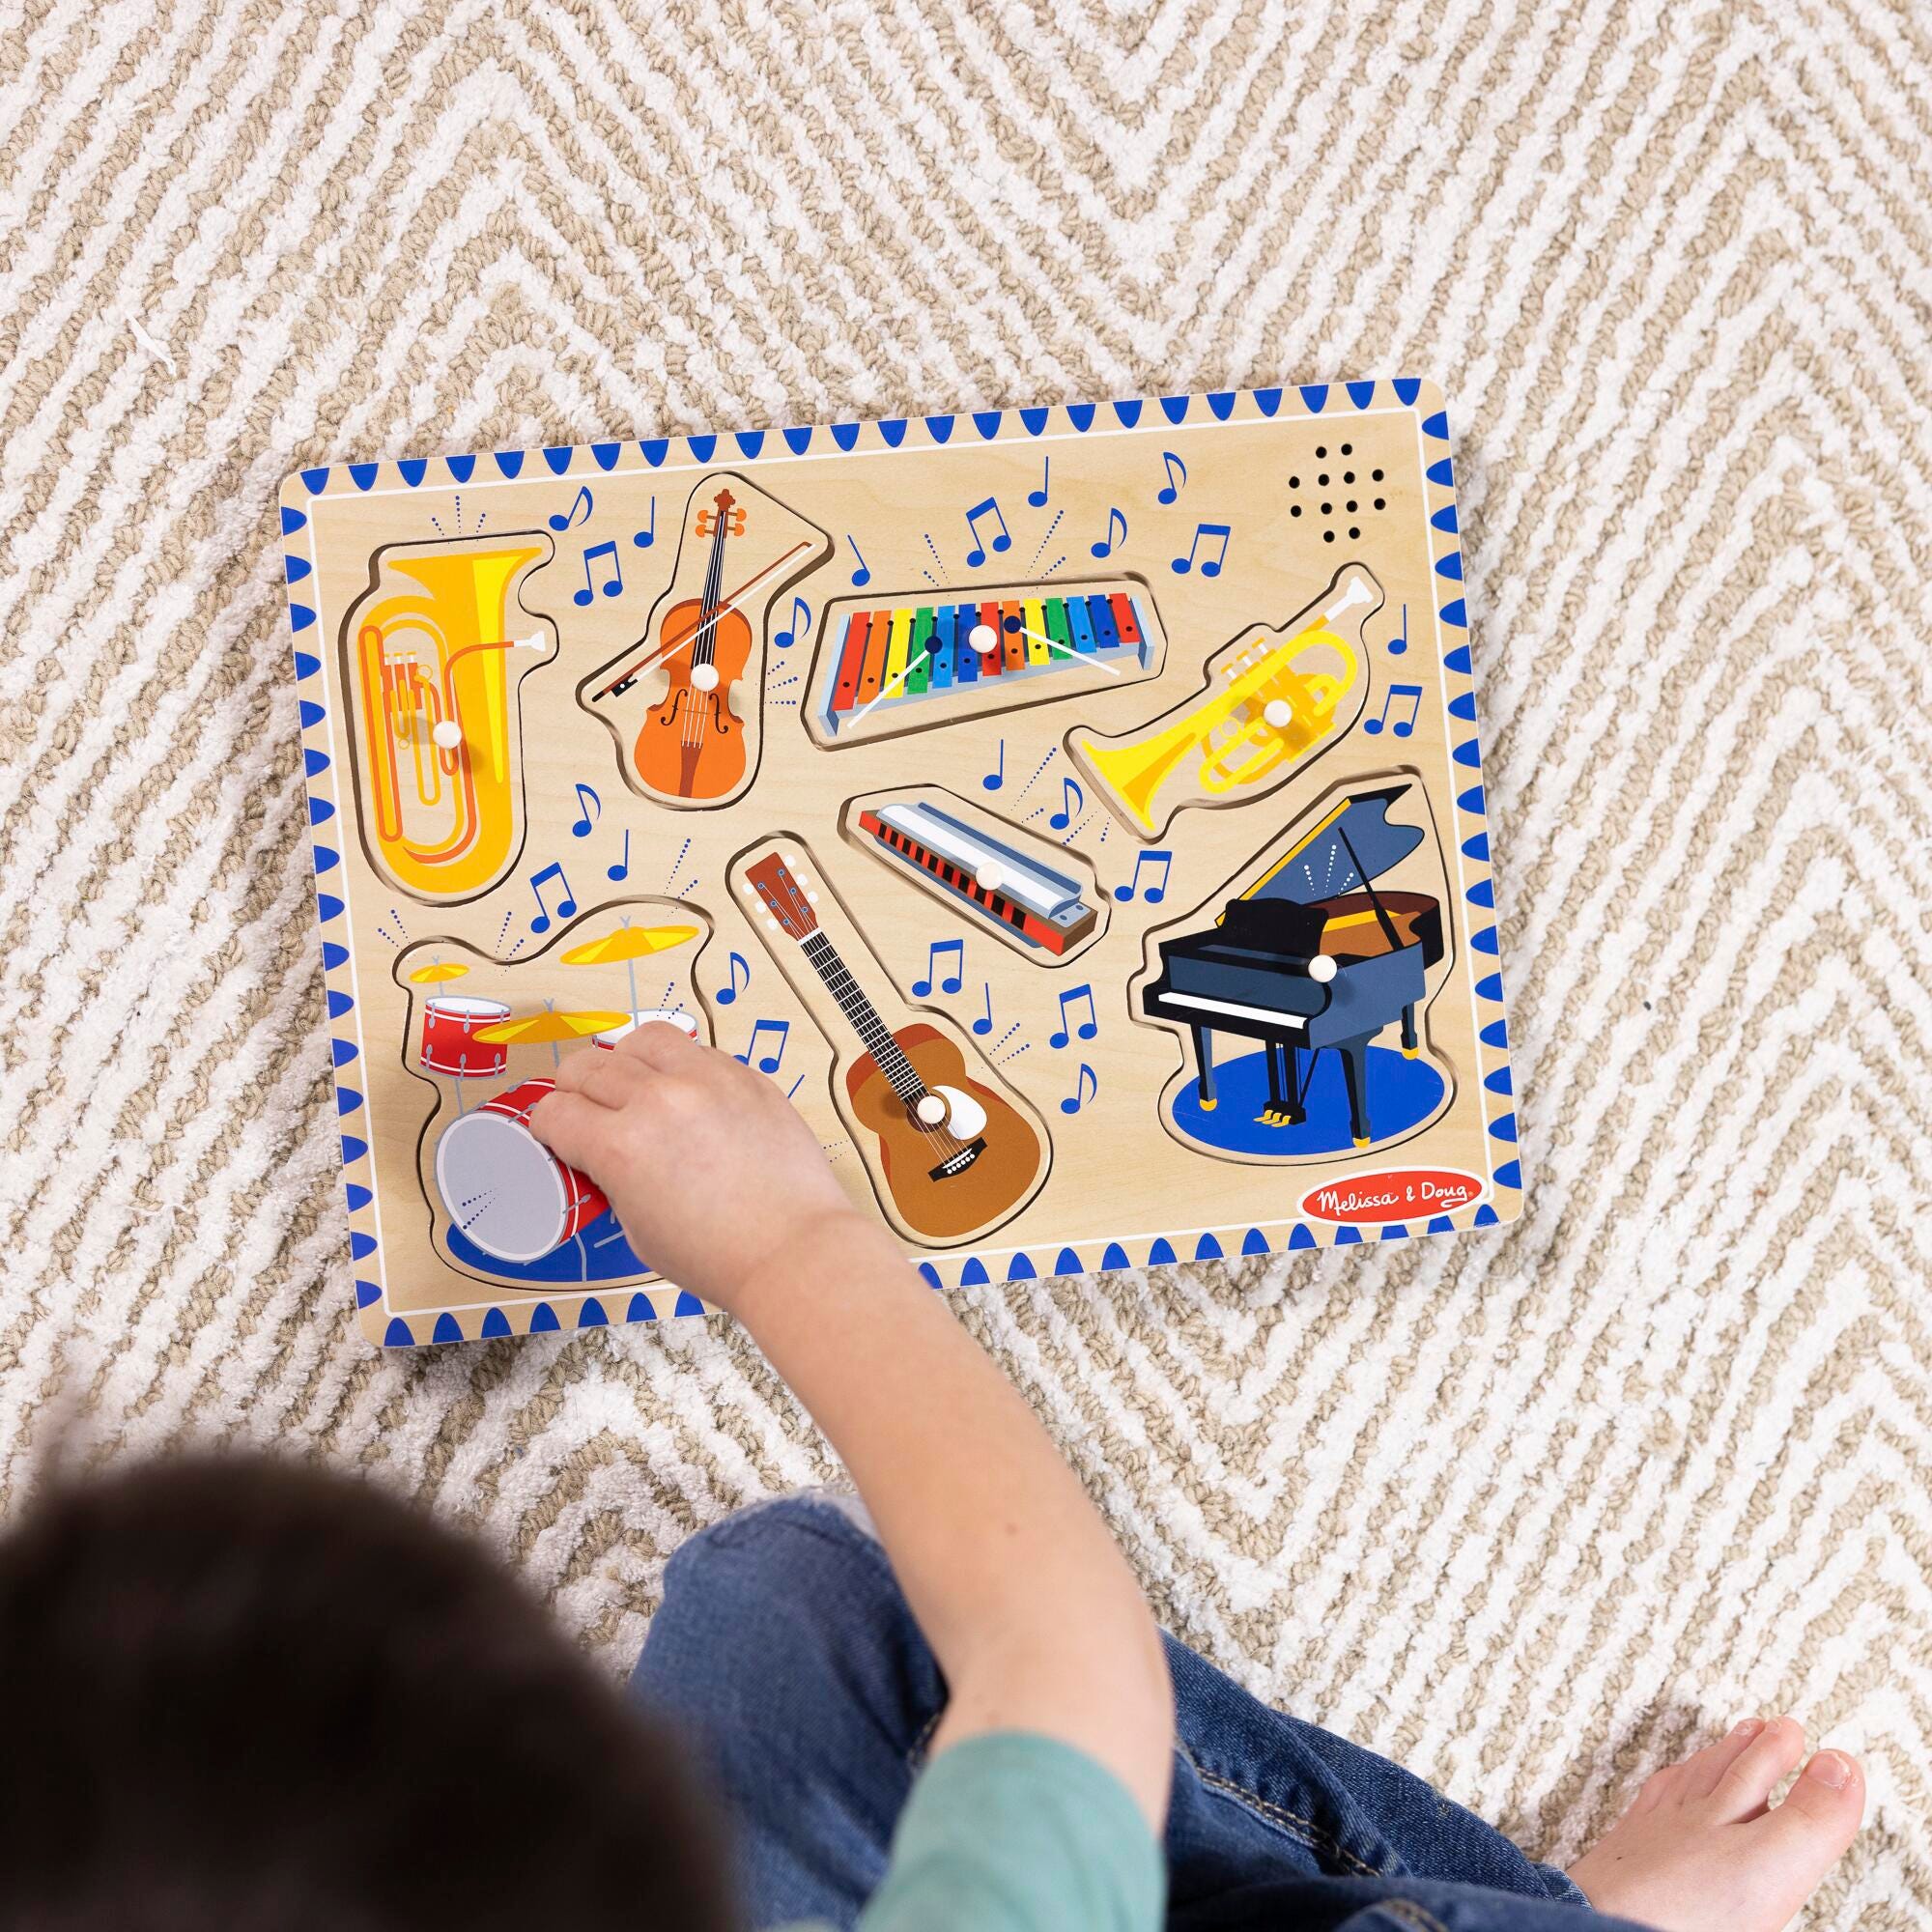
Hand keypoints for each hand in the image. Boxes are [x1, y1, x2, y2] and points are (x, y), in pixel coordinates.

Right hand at [529, 1025, 866, 1312]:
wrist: (792, 1249)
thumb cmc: (718, 1256)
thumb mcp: (638, 1230)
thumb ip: (613, 1179)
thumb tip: (605, 1155)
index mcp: (620, 1146)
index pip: (554, 1111)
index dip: (547, 1127)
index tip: (558, 1135)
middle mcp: (659, 1101)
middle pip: (587, 1067)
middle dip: (575, 1091)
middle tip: (587, 1112)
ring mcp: (707, 1081)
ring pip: (642, 1040)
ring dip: (626, 1061)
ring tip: (635, 1087)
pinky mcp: (747, 1077)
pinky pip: (697, 1050)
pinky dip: (681, 1066)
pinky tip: (687, 1094)